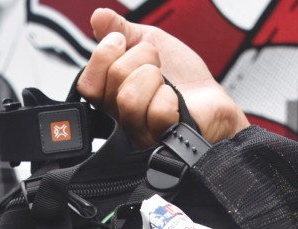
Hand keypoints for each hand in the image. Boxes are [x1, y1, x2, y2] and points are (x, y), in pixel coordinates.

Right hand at [77, 7, 248, 147]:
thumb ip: (121, 30)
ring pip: (130, 99)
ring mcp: (138, 134)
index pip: (87, 83)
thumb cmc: (180, 78)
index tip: (124, 43)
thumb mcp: (148, 43)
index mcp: (110, 97)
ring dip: (155, 78)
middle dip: (142, 58)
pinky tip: (175, 103)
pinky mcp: (159, 143)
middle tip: (156, 65)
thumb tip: (99, 17)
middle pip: (114, 80)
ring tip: (165, 84)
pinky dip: (171, 99)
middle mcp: (119, 119)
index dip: (105, 54)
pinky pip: (157, 113)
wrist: (210, 99)